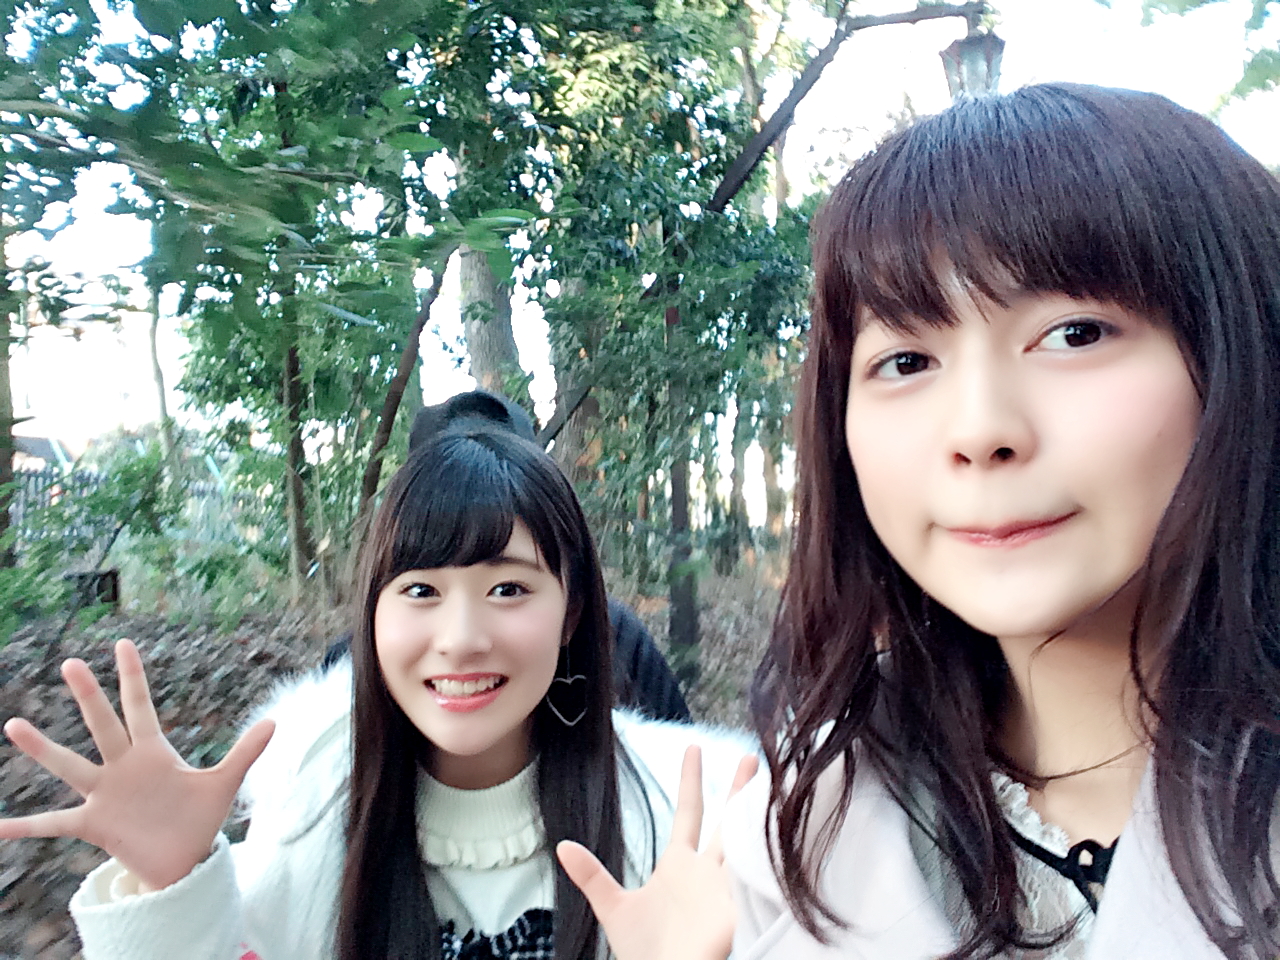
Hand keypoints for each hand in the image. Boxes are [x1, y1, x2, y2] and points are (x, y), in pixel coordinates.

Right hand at [0, 639, 273, 891]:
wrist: (183, 861)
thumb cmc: (199, 819)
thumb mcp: (224, 784)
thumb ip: (245, 752)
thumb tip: (274, 720)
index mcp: (153, 752)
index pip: (141, 706)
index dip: (133, 676)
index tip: (122, 643)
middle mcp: (123, 767)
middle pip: (104, 724)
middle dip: (89, 695)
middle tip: (70, 662)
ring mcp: (105, 794)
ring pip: (70, 765)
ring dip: (42, 747)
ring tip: (14, 723)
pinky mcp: (94, 824)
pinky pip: (53, 824)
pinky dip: (24, 826)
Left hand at [557, 745, 758, 959]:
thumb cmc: (644, 953)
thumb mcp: (614, 909)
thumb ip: (592, 877)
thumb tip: (562, 846)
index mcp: (679, 864)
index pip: (689, 811)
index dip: (691, 779)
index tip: (693, 747)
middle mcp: (707, 871)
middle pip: (728, 819)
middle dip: (739, 788)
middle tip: (751, 756)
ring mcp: (725, 888)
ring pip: (747, 842)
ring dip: (760, 815)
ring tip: (776, 782)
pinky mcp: (738, 911)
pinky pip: (757, 878)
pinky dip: (768, 857)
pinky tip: (779, 832)